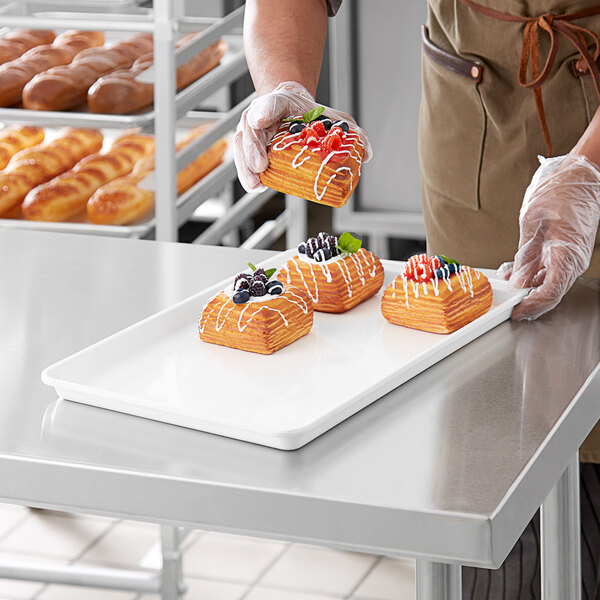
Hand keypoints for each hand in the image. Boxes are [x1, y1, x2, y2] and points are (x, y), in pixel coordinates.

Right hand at [233, 80, 371, 191]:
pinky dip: (246, 173)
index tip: (261, 119)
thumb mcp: (331, 117)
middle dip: (253, 148)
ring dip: (246, 165)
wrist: (290, 106)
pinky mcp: (248, 146)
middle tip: (261, 165)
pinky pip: (242, 159)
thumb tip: (367, 153)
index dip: (265, 110)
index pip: (271, 103)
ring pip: (242, 145)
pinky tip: (255, 185)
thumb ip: (351, 132)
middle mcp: (261, 114)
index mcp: (280, 102)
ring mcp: (251, 130)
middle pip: (251, 128)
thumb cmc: (308, 113)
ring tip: (256, 182)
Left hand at [497, 154, 599, 319]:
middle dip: (529, 302)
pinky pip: (550, 270)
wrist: (580, 176)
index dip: (532, 305)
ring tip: (508, 289)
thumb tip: (518, 282)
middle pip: (551, 292)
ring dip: (530, 288)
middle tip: (509, 307)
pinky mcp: (566, 252)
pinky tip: (517, 274)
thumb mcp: (533, 223)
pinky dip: (534, 275)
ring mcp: (571, 257)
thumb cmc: (560, 193)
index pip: (550, 292)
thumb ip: (526, 255)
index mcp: (567, 255)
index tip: (516, 311)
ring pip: (550, 283)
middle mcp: (573, 260)